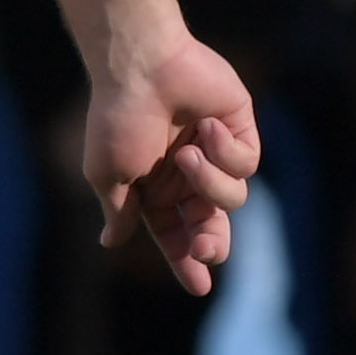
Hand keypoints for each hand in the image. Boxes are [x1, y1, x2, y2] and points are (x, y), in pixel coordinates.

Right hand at [87, 29, 260, 294]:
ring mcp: (214, 153)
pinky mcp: (238, 130)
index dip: (184, 261)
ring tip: (187, 153)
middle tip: (207, 250)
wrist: (142, 66)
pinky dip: (224, 150)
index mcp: (153, 189)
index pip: (174, 235)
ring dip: (208, 181)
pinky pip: (246, 163)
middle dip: (211, 242)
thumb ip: (119, 211)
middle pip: (210, 225)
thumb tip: (110, 242)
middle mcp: (185, 175)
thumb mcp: (109, 175)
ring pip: (231, 196)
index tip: (199, 288)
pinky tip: (205, 126)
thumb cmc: (118, 119)